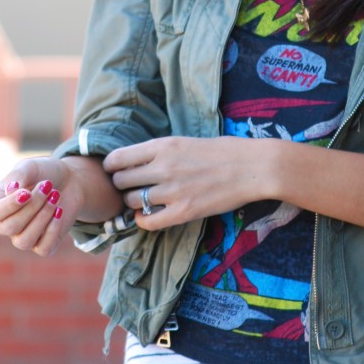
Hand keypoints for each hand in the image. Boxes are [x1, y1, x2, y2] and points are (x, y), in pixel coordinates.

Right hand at [0, 156, 71, 256]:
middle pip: (10, 227)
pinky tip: (60, 211)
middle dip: (32, 206)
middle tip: (48, 185)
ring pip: (24, 241)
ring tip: (56, 196)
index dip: (9, 206)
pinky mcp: (43, 245)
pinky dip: (53, 230)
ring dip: (43, 217)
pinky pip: (43, 249)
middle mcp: (5, 224)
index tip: (28, 193)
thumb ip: (17, 175)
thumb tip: (11, 191)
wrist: (70, 180)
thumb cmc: (44, 173)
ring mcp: (23, 237)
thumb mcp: (30, 167)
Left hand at [103, 135, 270, 229]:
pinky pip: (148, 221)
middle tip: (131, 187)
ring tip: (144, 200)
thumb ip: (159, 152)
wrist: (252, 167)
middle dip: (122, 185)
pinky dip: (143, 220)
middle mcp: (163, 167)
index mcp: (163, 146)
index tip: (115, 171)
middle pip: (121, 181)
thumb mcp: (185, 141)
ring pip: (132, 201)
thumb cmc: (222, 151)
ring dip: (134, 202)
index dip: (111, 167)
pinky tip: (150, 215)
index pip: (118, 158)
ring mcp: (173, 191)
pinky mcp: (184, 212)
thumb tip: (135, 162)